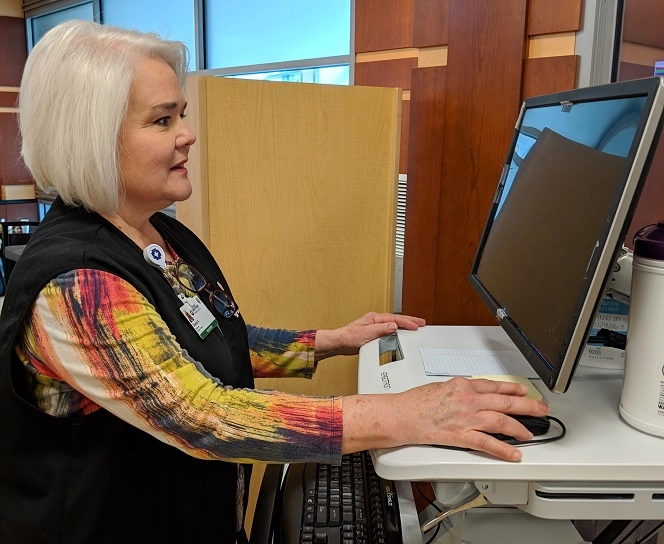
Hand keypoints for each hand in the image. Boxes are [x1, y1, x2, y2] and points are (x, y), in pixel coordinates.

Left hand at [314, 312, 425, 360]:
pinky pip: (389, 329)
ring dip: (405, 324)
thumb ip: (381, 329)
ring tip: (415, 326)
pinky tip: (401, 332)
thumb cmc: (350, 337)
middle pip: (396, 319)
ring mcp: (375, 326)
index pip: (394, 319)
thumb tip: (393, 326)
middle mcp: (376, 320)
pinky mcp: (374, 333)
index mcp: (375, 318)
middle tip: (422, 322)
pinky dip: (398, 329)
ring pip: (394, 323)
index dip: (407, 322)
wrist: (340, 343)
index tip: (416, 325)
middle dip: (409, 320)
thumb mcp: (367, 333)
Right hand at [342, 377, 549, 461]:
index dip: (514, 389)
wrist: (402, 414)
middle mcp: (469, 399)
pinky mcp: (462, 436)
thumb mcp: (442, 387)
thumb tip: (473, 395)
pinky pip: (488, 444)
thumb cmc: (416, 402)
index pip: (495, 386)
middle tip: (541, 409)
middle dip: (528, 406)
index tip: (525, 392)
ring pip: (501, 421)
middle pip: (505, 402)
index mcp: (463, 385)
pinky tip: (515, 454)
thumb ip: (460, 391)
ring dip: (520, 428)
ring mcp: (467, 418)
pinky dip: (504, 450)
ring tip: (530, 434)